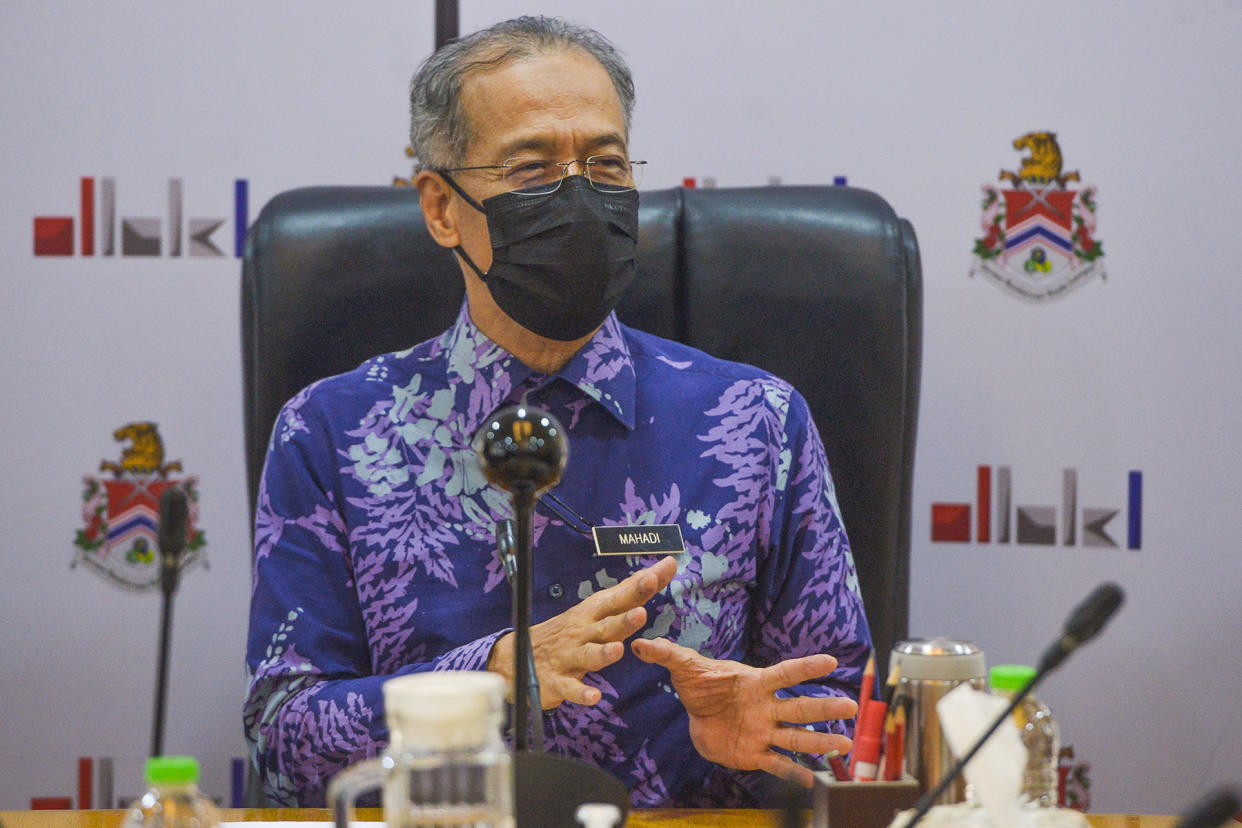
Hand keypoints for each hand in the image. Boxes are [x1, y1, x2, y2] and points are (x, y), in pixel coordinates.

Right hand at [488, 555, 677, 707]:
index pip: (619, 598)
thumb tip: (662, 568)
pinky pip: (571, 688)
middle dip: (623, 620)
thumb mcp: (598, 608)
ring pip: (589, 655)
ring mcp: (569, 656)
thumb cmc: (570, 630)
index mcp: (594, 613)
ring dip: (603, 653)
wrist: (518, 656)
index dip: (636, 589)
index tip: (654, 577)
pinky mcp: (558, 681)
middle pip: (606, 625)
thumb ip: (631, 591)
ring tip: (617, 650)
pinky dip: (581, 692)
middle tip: (641, 613)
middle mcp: (582, 632)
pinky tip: (594, 696)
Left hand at [631, 637, 856, 786]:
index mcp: (754, 682)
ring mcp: (763, 731)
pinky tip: (814, 782)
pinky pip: (777, 765)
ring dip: (818, 741)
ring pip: (795, 737)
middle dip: (823, 707)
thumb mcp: (683, 668)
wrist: (698, 715)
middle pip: (799, 707)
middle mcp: (765, 707)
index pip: (783, 673)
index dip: (804, 668)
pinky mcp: (755, 754)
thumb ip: (666, 654)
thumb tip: (639, 642)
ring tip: (843, 746)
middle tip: (851, 706)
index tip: (830, 661)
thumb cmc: (700, 685)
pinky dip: (793, 775)